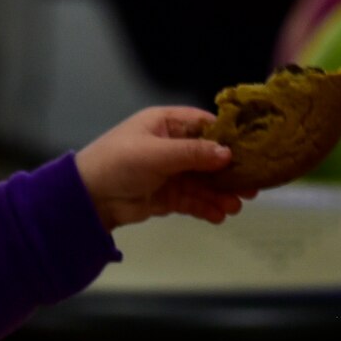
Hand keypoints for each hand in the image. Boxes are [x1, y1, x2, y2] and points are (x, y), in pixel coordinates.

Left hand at [73, 106, 253, 230]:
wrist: (87, 198)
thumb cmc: (116, 163)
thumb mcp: (155, 153)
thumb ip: (192, 153)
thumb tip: (227, 153)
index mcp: (165, 124)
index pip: (204, 126)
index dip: (228, 138)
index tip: (250, 151)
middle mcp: (170, 146)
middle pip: (208, 157)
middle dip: (229, 172)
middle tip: (252, 186)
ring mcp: (169, 172)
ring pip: (203, 182)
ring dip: (220, 194)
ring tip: (236, 206)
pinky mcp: (166, 196)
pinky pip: (192, 200)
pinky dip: (206, 207)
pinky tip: (219, 216)